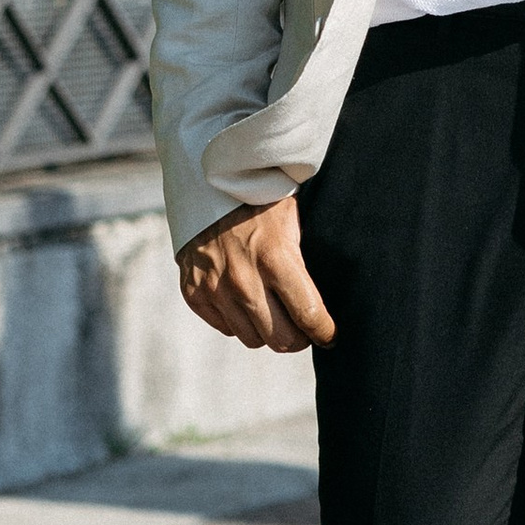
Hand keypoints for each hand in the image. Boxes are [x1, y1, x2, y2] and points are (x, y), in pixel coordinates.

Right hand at [177, 195, 335, 351]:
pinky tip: (244, 301)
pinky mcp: (194, 293)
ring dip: (267, 331)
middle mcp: (244, 279)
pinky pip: (225, 328)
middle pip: (281, 339)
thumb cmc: (260, 202)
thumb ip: (304, 267)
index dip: (325, 332)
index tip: (330, 335)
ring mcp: (215, 288)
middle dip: (298, 338)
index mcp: (276, 259)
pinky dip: (238, 321)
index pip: (309, 316)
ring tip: (274, 313)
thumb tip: (323, 306)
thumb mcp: (293, 224)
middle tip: (303, 329)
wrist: (208, 184)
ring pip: (253, 339)